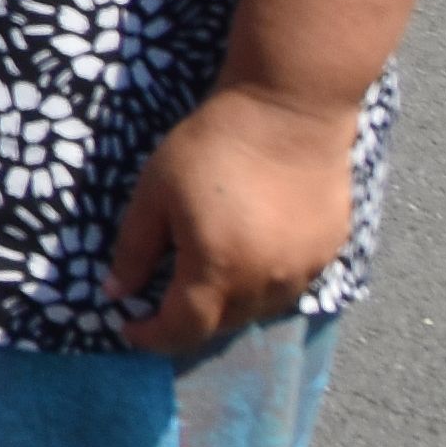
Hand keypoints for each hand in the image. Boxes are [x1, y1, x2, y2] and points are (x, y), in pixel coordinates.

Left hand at [104, 82, 360, 353]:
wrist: (289, 109)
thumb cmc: (211, 145)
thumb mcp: (154, 192)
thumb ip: (134, 249)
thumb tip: (116, 295)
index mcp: (217, 271)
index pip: (183, 330)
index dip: (151, 337)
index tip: (129, 327)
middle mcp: (266, 283)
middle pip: (222, 325)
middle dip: (187, 322)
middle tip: (162, 304)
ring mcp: (304, 270)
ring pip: (259, 309)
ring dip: (227, 306)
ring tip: (205, 278)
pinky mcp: (329, 251)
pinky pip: (289, 285)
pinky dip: (263, 283)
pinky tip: (248, 255)